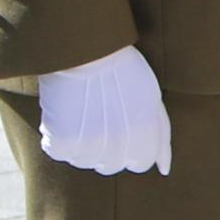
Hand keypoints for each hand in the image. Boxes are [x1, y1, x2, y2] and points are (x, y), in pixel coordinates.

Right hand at [35, 46, 170, 176]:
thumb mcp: (152, 99)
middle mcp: (121, 146)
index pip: (141, 163)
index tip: (121, 129)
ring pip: (83, 161)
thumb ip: (161, 136)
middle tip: (98, 117)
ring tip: (80, 112)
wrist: (86, 50)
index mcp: (145, 136)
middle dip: (106, 147)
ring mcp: (91, 145)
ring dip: (80, 143)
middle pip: (111, 166)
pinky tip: (62, 113)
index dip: (131, 148)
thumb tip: (165, 170)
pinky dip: (55, 136)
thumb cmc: (123, 70)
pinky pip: (57, 150)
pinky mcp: (63, 141)